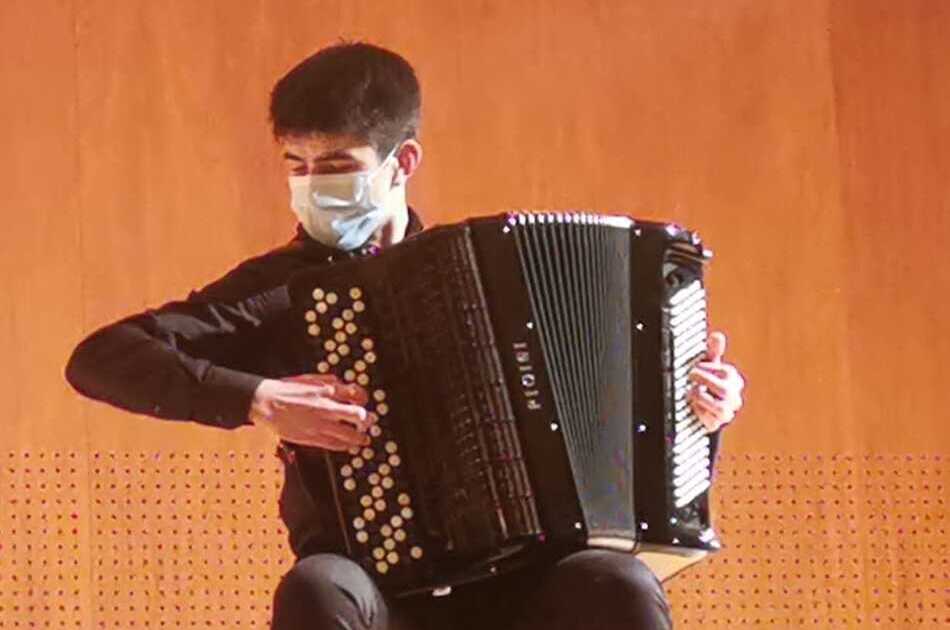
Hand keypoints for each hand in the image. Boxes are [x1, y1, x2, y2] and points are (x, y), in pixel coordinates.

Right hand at [248, 373, 373, 450]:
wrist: (267, 403)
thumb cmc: (287, 389)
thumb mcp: (311, 378)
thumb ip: (330, 382)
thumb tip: (345, 386)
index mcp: (327, 391)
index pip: (355, 395)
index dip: (363, 400)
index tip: (364, 403)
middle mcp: (327, 408)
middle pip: (357, 416)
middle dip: (367, 420)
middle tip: (370, 422)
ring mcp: (320, 424)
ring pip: (349, 434)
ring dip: (359, 437)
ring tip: (364, 440)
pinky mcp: (312, 437)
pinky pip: (334, 444)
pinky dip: (344, 446)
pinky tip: (348, 446)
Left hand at [687, 331, 744, 431]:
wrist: (700, 406)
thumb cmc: (706, 381)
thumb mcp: (708, 365)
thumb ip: (713, 351)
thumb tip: (717, 335)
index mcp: (734, 380)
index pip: (726, 373)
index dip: (708, 369)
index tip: (695, 366)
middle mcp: (734, 397)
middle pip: (724, 390)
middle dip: (705, 381)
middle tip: (691, 376)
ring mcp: (726, 412)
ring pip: (720, 408)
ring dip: (702, 398)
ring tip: (691, 392)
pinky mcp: (715, 424)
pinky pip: (709, 421)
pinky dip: (698, 413)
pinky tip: (691, 405)